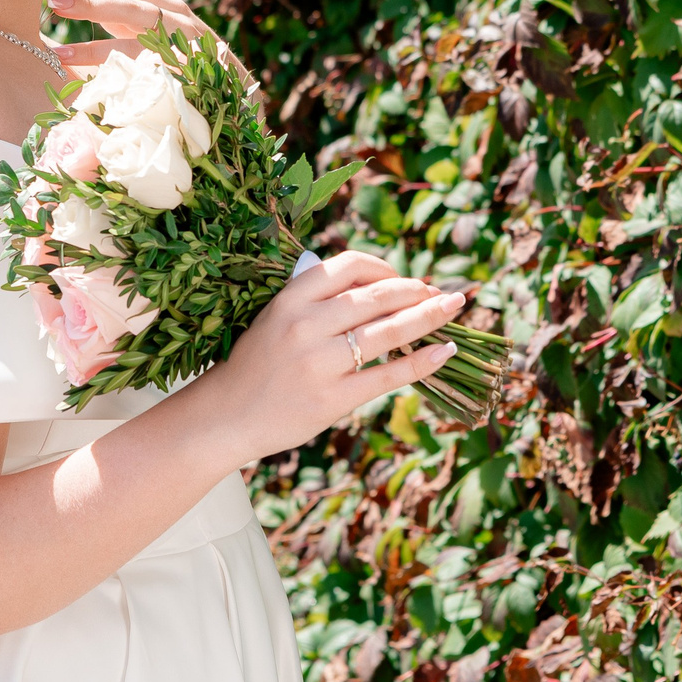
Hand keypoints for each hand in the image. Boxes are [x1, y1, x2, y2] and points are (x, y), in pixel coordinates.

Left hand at [48, 0, 252, 83]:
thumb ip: (123, 28)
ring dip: (98, 49)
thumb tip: (75, 10)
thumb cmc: (192, 72)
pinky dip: (123, 83)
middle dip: (94, 4)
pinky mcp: (194, 86)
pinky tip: (94, 87)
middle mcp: (184, 27)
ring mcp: (191, 55)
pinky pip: (154, 81)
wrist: (244, 107)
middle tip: (54, 2)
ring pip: (141, 46)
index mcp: (172, 13)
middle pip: (135, 9)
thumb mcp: (157, 40)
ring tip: (61, 52)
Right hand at [187, 251, 463, 462]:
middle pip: (378, 296)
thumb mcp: (277, 316)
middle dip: (419, 290)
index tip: (404, 279)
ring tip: (456, 308)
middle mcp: (306, 325)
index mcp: (292, 298)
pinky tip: (445, 351)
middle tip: (443, 293)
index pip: (352, 266)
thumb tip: (383, 286)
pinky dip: (422, 360)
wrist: (226, 415)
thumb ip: (319, 299)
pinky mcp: (333, 398)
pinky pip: (388, 374)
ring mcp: (321, 363)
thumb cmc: (258, 363)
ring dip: (430, 316)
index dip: (387, 268)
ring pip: (390, 331)